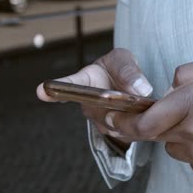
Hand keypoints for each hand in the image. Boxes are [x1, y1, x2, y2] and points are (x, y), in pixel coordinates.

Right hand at [36, 48, 152, 146]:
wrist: (129, 85)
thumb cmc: (119, 69)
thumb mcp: (123, 59)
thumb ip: (129, 70)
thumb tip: (142, 89)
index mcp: (84, 81)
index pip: (69, 86)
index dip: (56, 89)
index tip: (42, 90)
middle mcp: (88, 105)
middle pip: (100, 113)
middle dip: (119, 109)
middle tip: (138, 99)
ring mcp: (101, 122)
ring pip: (118, 126)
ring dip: (133, 118)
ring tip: (147, 104)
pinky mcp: (117, 133)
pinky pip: (130, 133)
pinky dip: (142, 125)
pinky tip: (150, 115)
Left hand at [105, 58, 192, 178]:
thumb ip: (186, 72)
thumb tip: (165, 88)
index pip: (146, 120)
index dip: (125, 121)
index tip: (111, 119)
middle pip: (155, 133)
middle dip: (157, 124)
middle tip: (171, 117)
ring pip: (172, 146)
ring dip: (179, 136)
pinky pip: (188, 159)